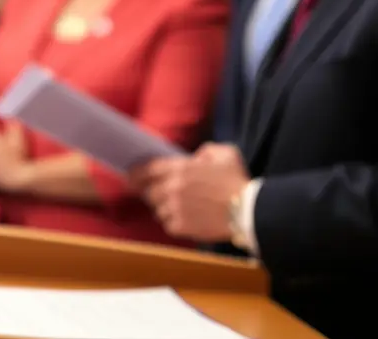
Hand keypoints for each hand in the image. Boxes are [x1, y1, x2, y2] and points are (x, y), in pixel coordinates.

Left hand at [132, 143, 250, 242]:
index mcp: (181, 168)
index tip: (130, 175)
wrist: (248, 211)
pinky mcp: (181, 227)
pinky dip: (173, 222)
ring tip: (177, 207)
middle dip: (150, 192)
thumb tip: (196, 157)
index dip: (136, 173)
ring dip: (163, 207)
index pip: (147, 170)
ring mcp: (175, 209)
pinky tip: (186, 219)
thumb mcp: (225, 153)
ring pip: (157, 209)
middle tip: (154, 193)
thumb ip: (206, 150)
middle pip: (149, 191)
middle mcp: (173, 188)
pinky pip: (168, 224)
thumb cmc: (237, 180)